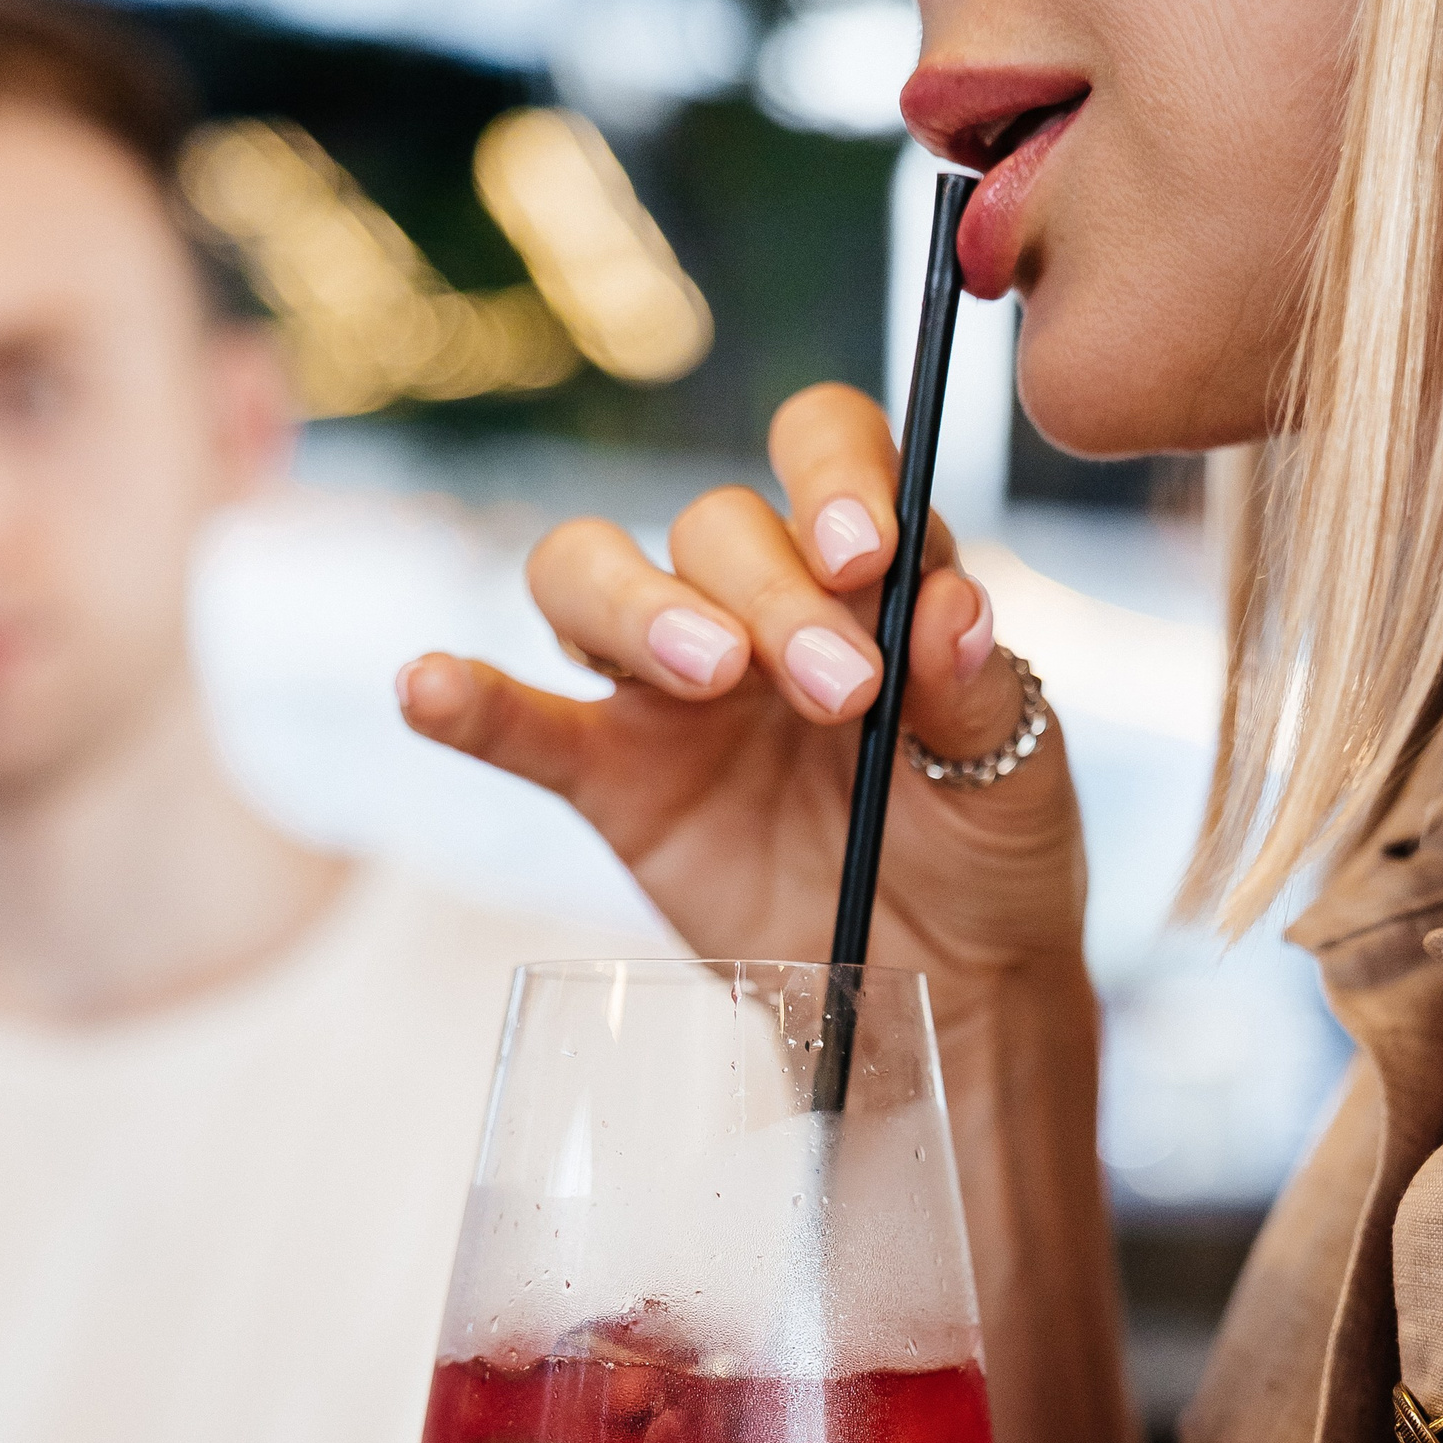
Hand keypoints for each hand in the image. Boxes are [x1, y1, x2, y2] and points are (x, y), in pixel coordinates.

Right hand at [395, 385, 1087, 1033]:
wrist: (944, 993)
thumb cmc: (989, 858)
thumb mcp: (1017, 776)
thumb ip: (979, 689)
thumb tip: (948, 608)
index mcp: (867, 573)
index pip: (827, 449)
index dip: (833, 476)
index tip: (866, 556)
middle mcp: (756, 603)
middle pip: (713, 525)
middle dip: (770, 592)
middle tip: (834, 694)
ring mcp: (670, 688)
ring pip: (593, 576)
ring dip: (638, 607)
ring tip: (707, 677)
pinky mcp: (611, 779)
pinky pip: (520, 722)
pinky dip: (466, 700)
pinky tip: (425, 688)